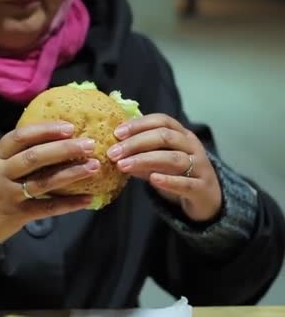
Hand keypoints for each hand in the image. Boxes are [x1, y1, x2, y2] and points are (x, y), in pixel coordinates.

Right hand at [0, 122, 99, 252]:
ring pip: (43, 182)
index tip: (69, 126)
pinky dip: (68, 204)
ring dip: (71, 173)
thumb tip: (51, 140)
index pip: (19, 138)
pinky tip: (87, 200)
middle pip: (34, 157)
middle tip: (89, 144)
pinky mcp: (18, 216)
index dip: (45, 130)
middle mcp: (1, 174)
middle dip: (63, 149)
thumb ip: (15, 156)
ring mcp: (10, 196)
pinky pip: (47, 208)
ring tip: (93, 166)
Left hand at [107, 113, 221, 221]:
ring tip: (123, 165)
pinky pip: (186, 183)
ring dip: (145, 160)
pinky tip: (153, 179)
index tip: (117, 132)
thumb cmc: (178, 175)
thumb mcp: (157, 163)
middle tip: (113, 152)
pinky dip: (169, 180)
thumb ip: (139, 156)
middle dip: (136, 143)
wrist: (207, 199)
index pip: (162, 120)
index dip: (139, 124)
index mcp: (181, 135)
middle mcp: (192, 146)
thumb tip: (114, 151)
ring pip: (173, 158)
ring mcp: (200, 166)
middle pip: (165, 137)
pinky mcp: (202, 188)